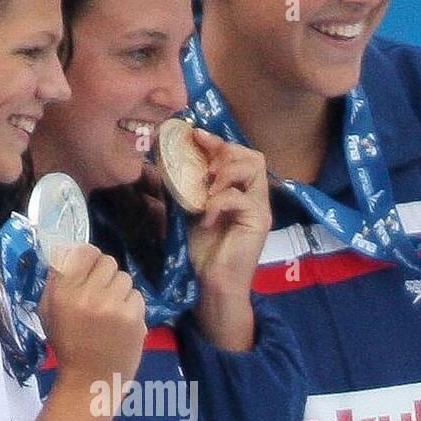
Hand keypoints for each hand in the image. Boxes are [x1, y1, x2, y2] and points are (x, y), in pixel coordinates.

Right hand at [39, 243, 145, 390]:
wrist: (91, 381)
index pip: (85, 251)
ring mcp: (112, 306)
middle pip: (108, 262)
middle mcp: (87, 295)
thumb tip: (68, 250)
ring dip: (120, 291)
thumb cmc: (68, 345)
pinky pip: (137, 295)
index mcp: (63, 292)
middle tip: (100, 296)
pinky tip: (121, 323)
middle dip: (105, 276)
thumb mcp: (49, 311)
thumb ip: (56, 280)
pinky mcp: (133, 317)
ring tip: (110, 312)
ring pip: (125, 278)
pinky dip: (132, 306)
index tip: (90, 270)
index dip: (89, 258)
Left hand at [186, 131, 270, 349]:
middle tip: (204, 166)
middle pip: (253, 156)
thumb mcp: (188, 213)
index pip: (239, 155)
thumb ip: (185, 189)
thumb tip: (162, 164)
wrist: (213, 285)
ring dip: (225, 172)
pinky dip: (218, 202)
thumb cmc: (202, 253)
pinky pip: (240, 197)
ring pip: (253, 168)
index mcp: (240, 192)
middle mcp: (254, 197)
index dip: (218, 142)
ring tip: (206, 188)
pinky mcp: (258, 222)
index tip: (195, 135)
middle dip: (226, 152)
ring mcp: (259, 209)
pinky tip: (205, 217)